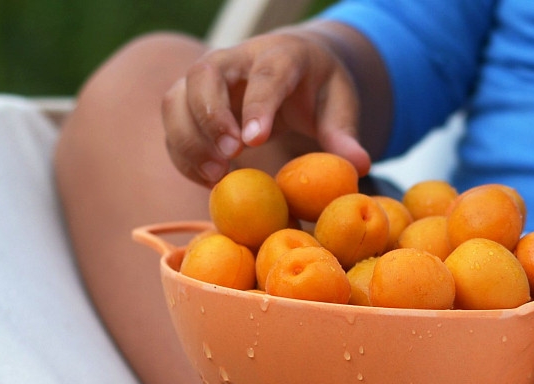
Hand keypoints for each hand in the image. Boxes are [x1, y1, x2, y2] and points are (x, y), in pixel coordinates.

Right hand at [161, 30, 370, 185]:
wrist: (291, 65)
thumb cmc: (317, 86)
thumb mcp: (339, 103)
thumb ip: (344, 133)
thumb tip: (360, 166)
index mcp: (280, 55)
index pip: (264, 75)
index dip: (257, 106)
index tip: (253, 141)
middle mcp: (236, 60)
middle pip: (205, 75)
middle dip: (210, 117)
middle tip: (230, 157)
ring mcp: (208, 78)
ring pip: (177, 97)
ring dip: (188, 138)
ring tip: (214, 174)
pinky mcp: (190, 100)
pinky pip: (173, 124)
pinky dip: (183, 153)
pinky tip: (207, 178)